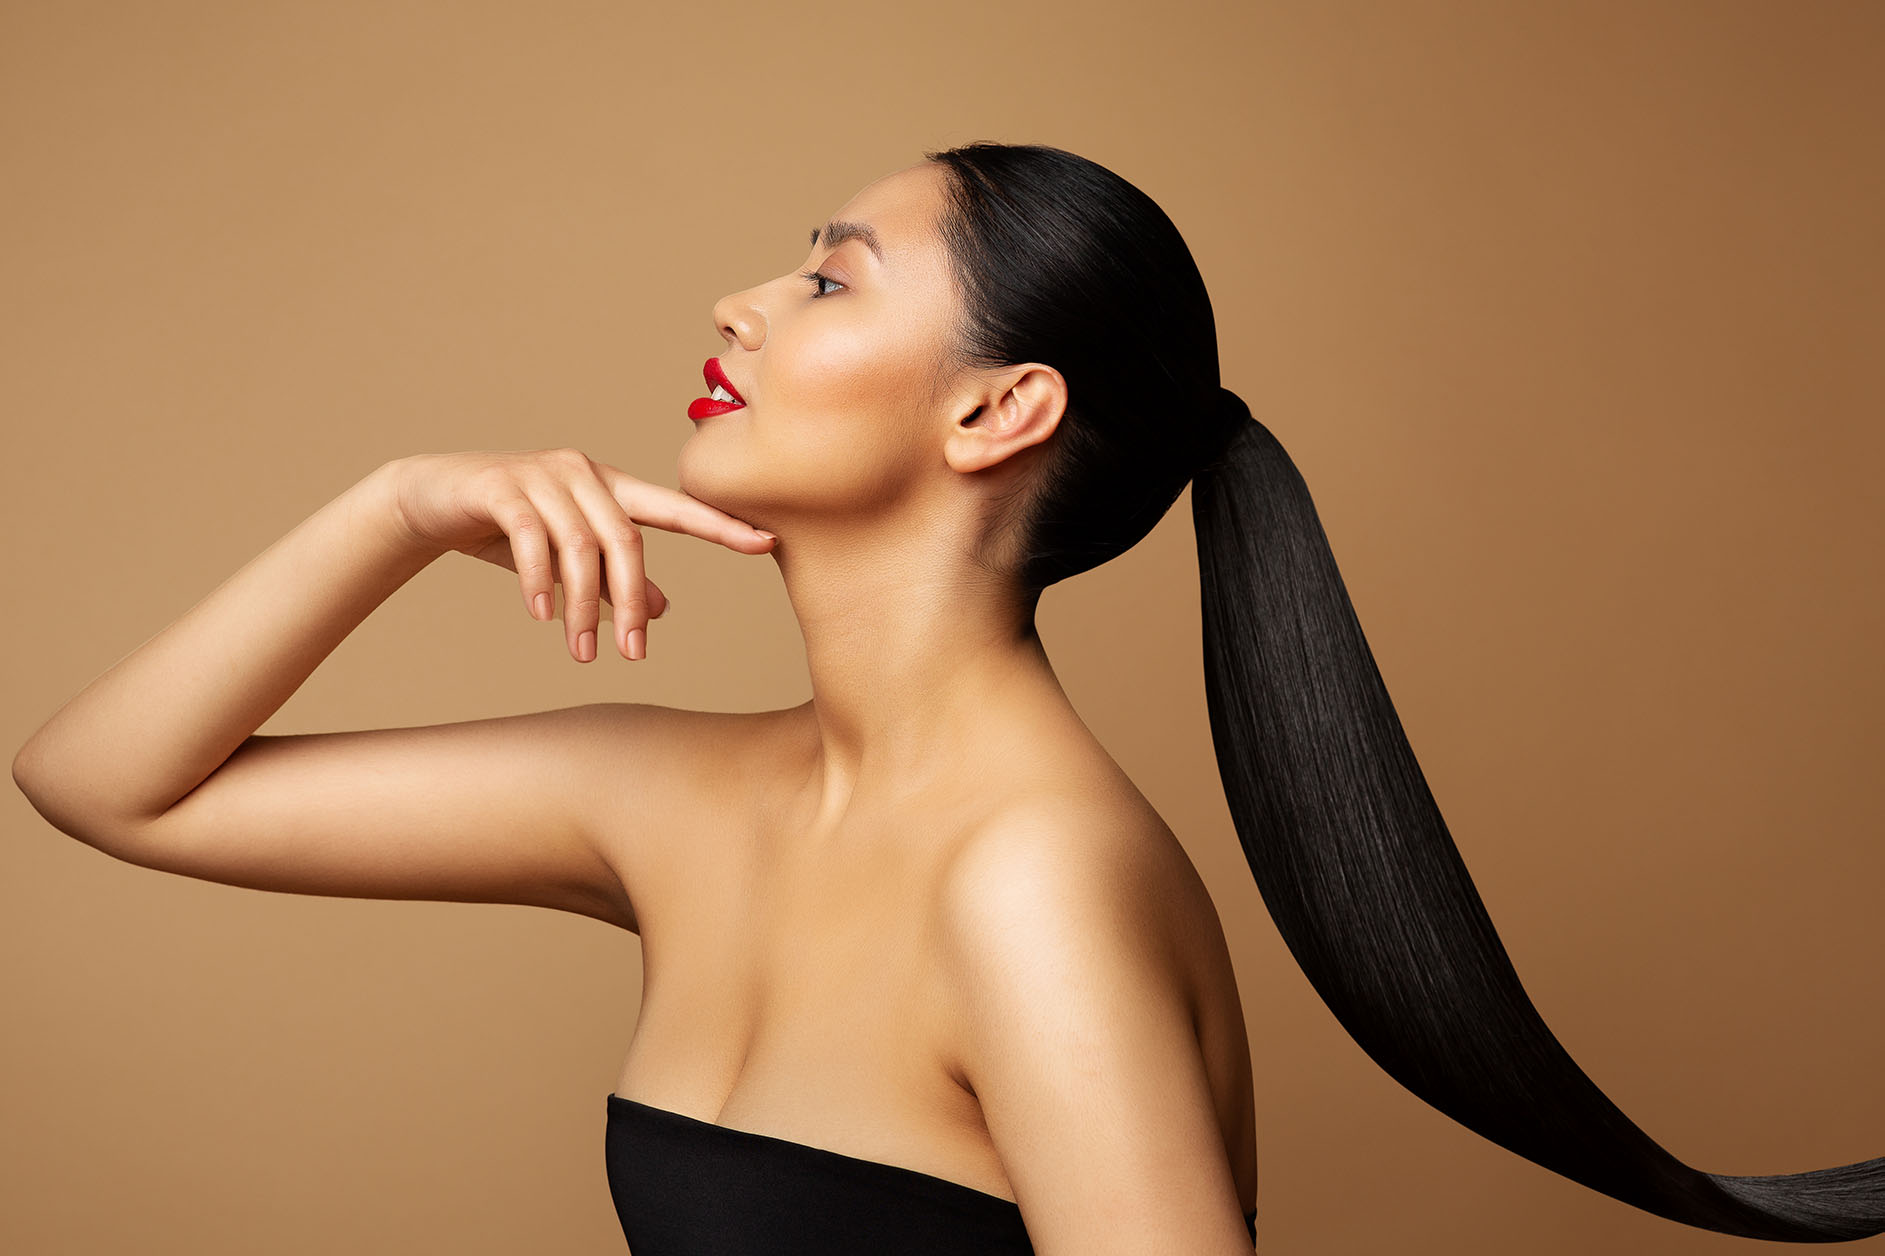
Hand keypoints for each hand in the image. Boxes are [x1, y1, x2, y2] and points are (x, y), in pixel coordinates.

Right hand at [386, 448, 775, 661]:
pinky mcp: (501, 486)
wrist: (430, 499)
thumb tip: (665, 611)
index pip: (675, 508)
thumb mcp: (566, 557)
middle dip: (631, 603)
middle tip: (633, 656)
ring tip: (582, 650)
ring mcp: (541, 475)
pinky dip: (538, 579)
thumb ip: (613, 578)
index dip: (721, 526)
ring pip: (579, 545)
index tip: (766, 543)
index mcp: (610, 487)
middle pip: (626, 540)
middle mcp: (583, 472)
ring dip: (583, 605)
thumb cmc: (506, 528)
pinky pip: (530, 536)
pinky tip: (539, 614)